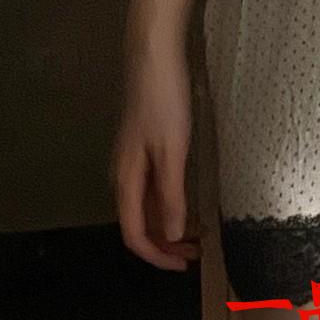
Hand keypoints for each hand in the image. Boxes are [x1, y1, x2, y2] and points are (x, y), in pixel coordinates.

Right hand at [111, 40, 201, 271]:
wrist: (153, 54)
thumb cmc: (163, 101)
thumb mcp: (172, 150)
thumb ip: (169, 195)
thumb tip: (168, 236)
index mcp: (126, 179)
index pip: (133, 233)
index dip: (156, 256)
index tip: (183, 265)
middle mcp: (123, 173)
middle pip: (138, 222)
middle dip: (164, 243)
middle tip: (196, 251)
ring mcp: (131, 157)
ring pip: (145, 204)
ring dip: (167, 222)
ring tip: (195, 231)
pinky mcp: (142, 142)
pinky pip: (150, 185)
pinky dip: (167, 201)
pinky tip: (184, 198)